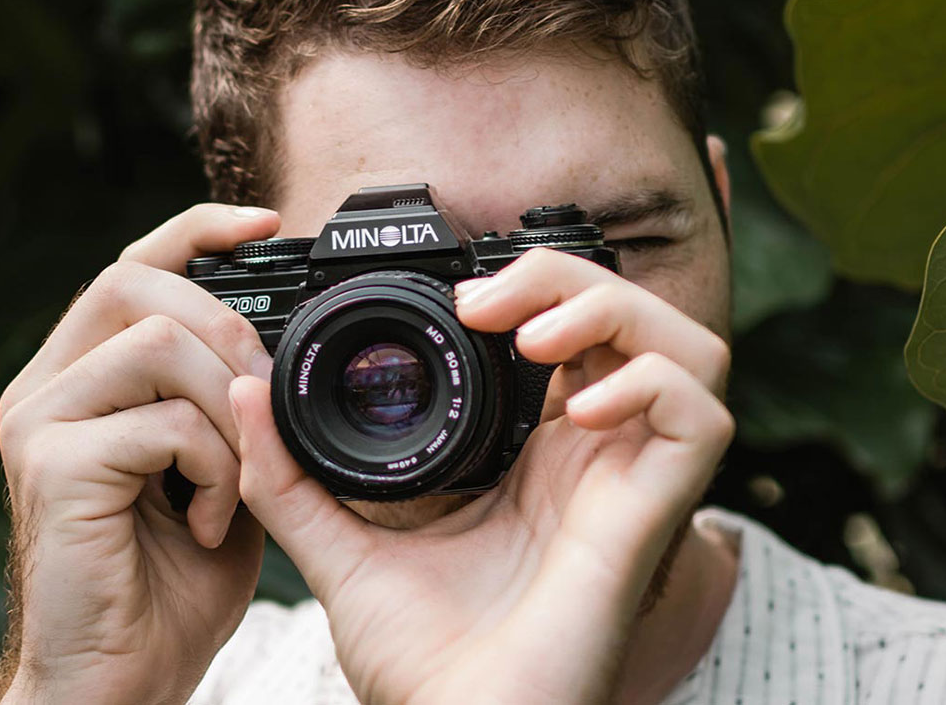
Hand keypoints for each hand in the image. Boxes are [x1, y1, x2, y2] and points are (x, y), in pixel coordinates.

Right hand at [0, 205, 278, 703]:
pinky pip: (159, 420)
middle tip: (264, 405)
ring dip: (227, 412)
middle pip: (133, 280)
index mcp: (85, 379)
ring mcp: (39, 423)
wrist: (121, 678)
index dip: (198, 230)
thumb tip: (282, 355)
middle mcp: (47, 387)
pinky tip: (210, 521)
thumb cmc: (171, 583)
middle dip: (226, 328)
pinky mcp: (50, 467)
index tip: (270, 227)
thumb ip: (234, 411)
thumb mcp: (220, 476)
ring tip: (238, 487)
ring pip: (153, 342)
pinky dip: (214, 467)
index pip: (131, 267)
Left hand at [231, 248, 733, 703]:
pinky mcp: (655, 515)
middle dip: (569, 282)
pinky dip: (651, 386)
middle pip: (634, 319)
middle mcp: (595, 459)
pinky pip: (700, 419)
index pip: (573, 334)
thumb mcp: (343, 548)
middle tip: (488, 305)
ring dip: (617, 315)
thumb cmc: (421, 664)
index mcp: (538, 457)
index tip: (461, 301)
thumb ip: (292, 478)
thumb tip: (245, 396)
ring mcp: (630, 482)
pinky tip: (577, 410)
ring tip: (538, 339)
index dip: (537, 292)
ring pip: (686, 347)